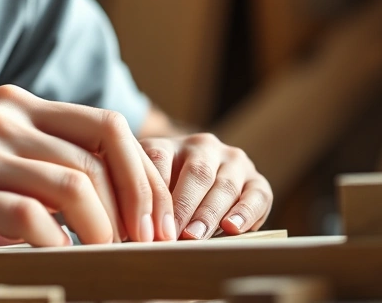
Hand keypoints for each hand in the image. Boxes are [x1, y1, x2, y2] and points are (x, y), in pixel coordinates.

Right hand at [0, 85, 173, 274]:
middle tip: (150, 248)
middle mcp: (2, 117)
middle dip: (140, 204)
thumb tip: (95, 196)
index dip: (143, 174)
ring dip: (106, 231)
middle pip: (105, 151)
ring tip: (113, 263)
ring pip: (76, 184)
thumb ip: (27, 159)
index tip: (156, 221)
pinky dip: (58, 246)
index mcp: (13, 106)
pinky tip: (60, 266)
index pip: (107, 126)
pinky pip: (31, 217)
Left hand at [140, 134, 272, 238]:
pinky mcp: (257, 180)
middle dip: (183, 207)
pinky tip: (232, 228)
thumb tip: (124, 229)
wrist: (200, 190)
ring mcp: (233, 161)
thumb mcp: (145, 188)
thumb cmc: (162, 195)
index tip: (145, 221)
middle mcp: (203, 146)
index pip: (159, 158)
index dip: (153, 191)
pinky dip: (245, 212)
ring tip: (196, 237)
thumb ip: (138, 199)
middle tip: (172, 235)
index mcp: (170, 144)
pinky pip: (256, 195)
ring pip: (225, 185)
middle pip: (196, 173)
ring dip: (209, 213)